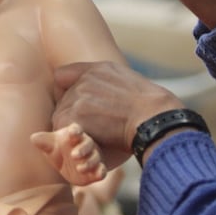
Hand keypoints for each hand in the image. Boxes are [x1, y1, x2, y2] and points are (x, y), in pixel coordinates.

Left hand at [31, 122, 105, 185]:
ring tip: (80, 168)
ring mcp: (92, 157)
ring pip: (95, 158)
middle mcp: (86, 144)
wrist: (65, 165)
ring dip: (89, 162)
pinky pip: (101, 170)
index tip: (72, 132)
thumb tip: (33, 138)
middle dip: (82, 149)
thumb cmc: (58, 149)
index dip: (75, 131)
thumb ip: (43, 142)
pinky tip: (99, 174)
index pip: (76, 130)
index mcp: (74, 135)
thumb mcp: (50, 146)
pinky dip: (101, 172)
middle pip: (88, 144)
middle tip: (73, 155)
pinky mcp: (95, 170)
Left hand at [51, 61, 181, 152]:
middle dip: (73, 116)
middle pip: (63, 101)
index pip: (62, 76)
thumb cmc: (149, 108)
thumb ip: (108, 83)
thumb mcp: (130, 83)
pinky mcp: (76, 115)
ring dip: (72, 130)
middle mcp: (85, 79)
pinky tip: (87, 145)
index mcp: (98, 69)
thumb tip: (100, 94)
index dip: (65, 91)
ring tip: (91, 140)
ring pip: (61, 116)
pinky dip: (72, 139)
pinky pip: (62, 128)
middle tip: (90, 131)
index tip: (77, 106)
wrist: (154, 118)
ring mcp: (79, 96)